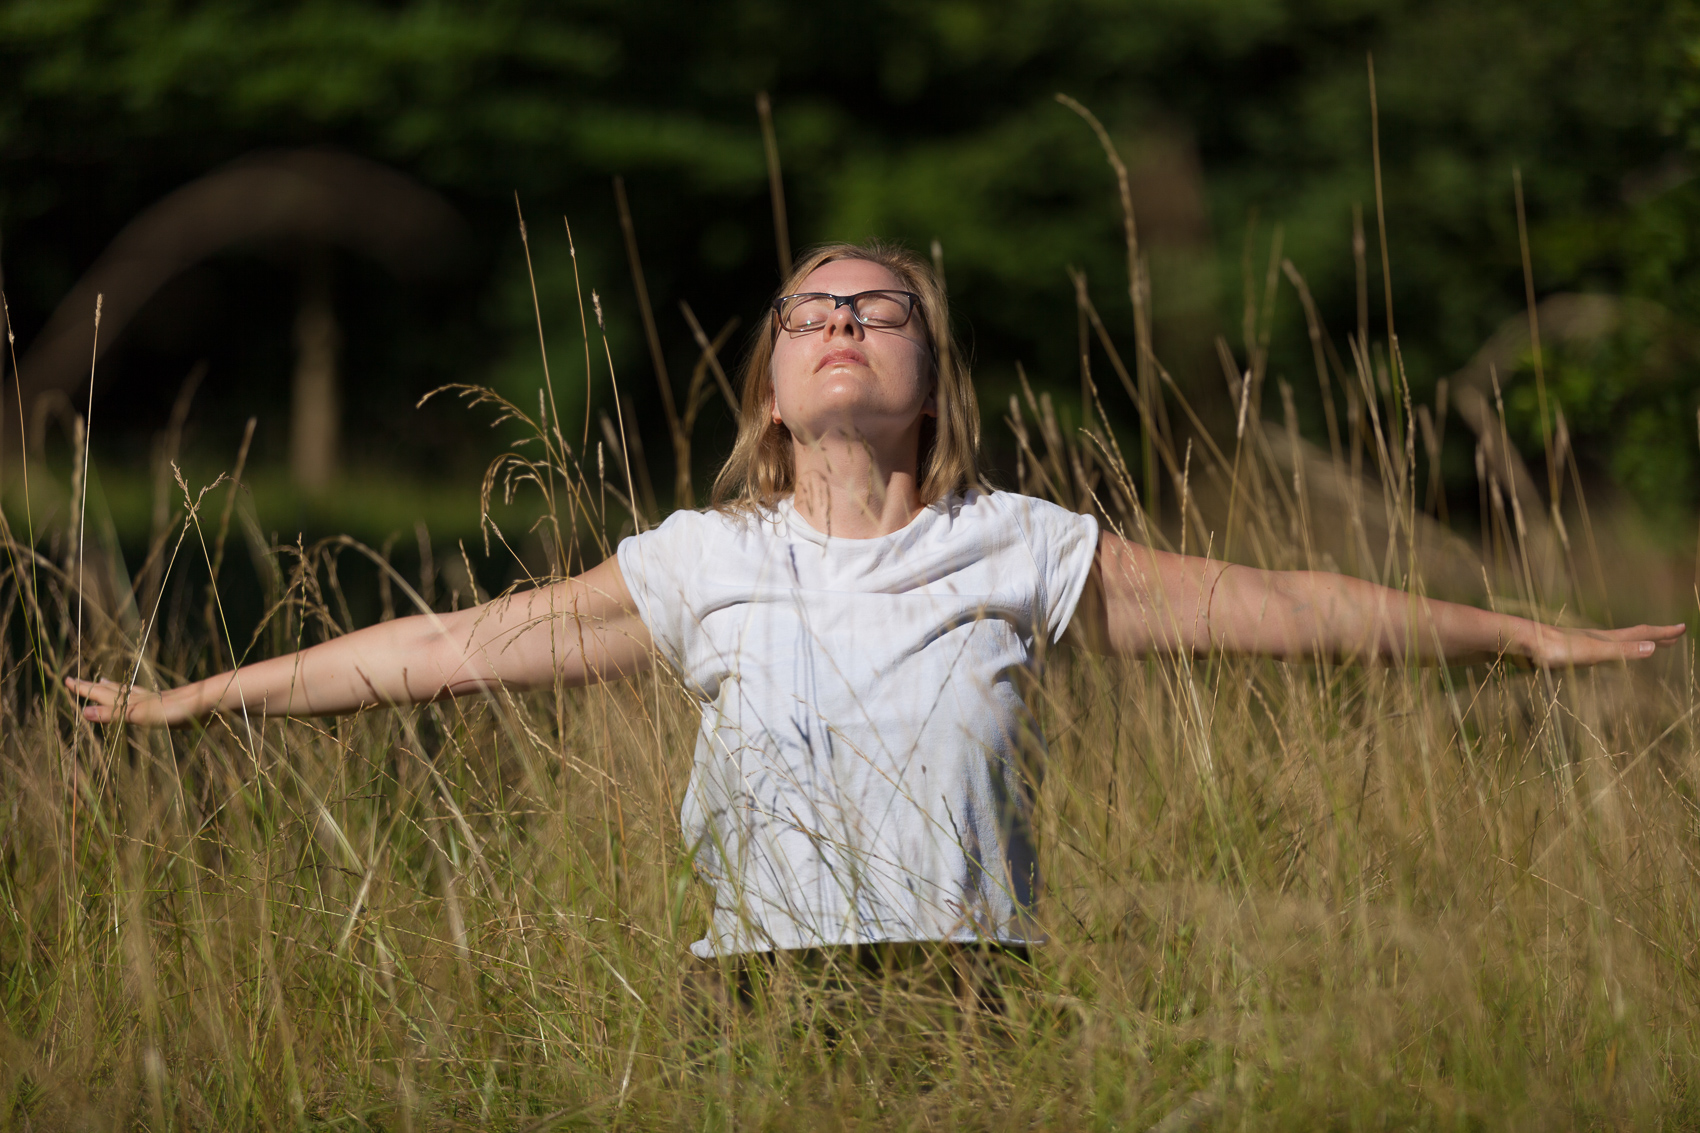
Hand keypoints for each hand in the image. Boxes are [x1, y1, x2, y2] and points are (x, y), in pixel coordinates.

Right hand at [65, 676, 194, 726]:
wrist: (213, 702)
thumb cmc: (179, 710)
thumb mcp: (142, 715)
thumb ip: (115, 714)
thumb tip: (84, 712)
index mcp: (134, 701)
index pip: (103, 694)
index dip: (85, 690)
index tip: (67, 680)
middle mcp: (143, 698)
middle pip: (113, 691)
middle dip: (93, 687)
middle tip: (76, 679)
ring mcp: (158, 700)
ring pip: (130, 692)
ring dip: (114, 689)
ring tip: (104, 681)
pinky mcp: (172, 706)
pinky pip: (147, 699)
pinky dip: (137, 696)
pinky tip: (144, 697)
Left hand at [1514, 622, 1685, 668]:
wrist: (1522, 643)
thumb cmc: (1555, 650)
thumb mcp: (1593, 652)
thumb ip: (1620, 652)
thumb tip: (1652, 648)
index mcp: (1606, 639)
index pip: (1641, 634)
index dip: (1662, 633)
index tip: (1683, 628)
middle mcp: (1596, 638)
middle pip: (1631, 636)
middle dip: (1654, 637)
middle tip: (1673, 636)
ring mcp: (1582, 643)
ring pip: (1615, 642)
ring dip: (1633, 643)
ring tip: (1643, 645)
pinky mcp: (1568, 651)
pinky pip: (1599, 651)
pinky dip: (1612, 652)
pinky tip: (1604, 657)